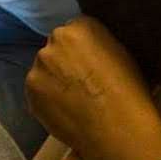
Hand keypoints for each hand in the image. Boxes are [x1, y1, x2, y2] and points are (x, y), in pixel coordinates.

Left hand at [25, 16, 160, 159]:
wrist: (118, 132)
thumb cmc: (130, 92)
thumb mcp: (123, 53)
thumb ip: (100, 42)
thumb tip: (89, 46)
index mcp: (80, 27)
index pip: (76, 28)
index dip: (84, 47)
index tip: (92, 61)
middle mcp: (54, 42)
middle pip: (57, 46)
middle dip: (66, 60)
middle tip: (82, 81)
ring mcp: (38, 68)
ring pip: (45, 69)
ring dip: (55, 78)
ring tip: (74, 99)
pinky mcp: (30, 93)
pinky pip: (38, 91)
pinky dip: (48, 98)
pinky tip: (66, 110)